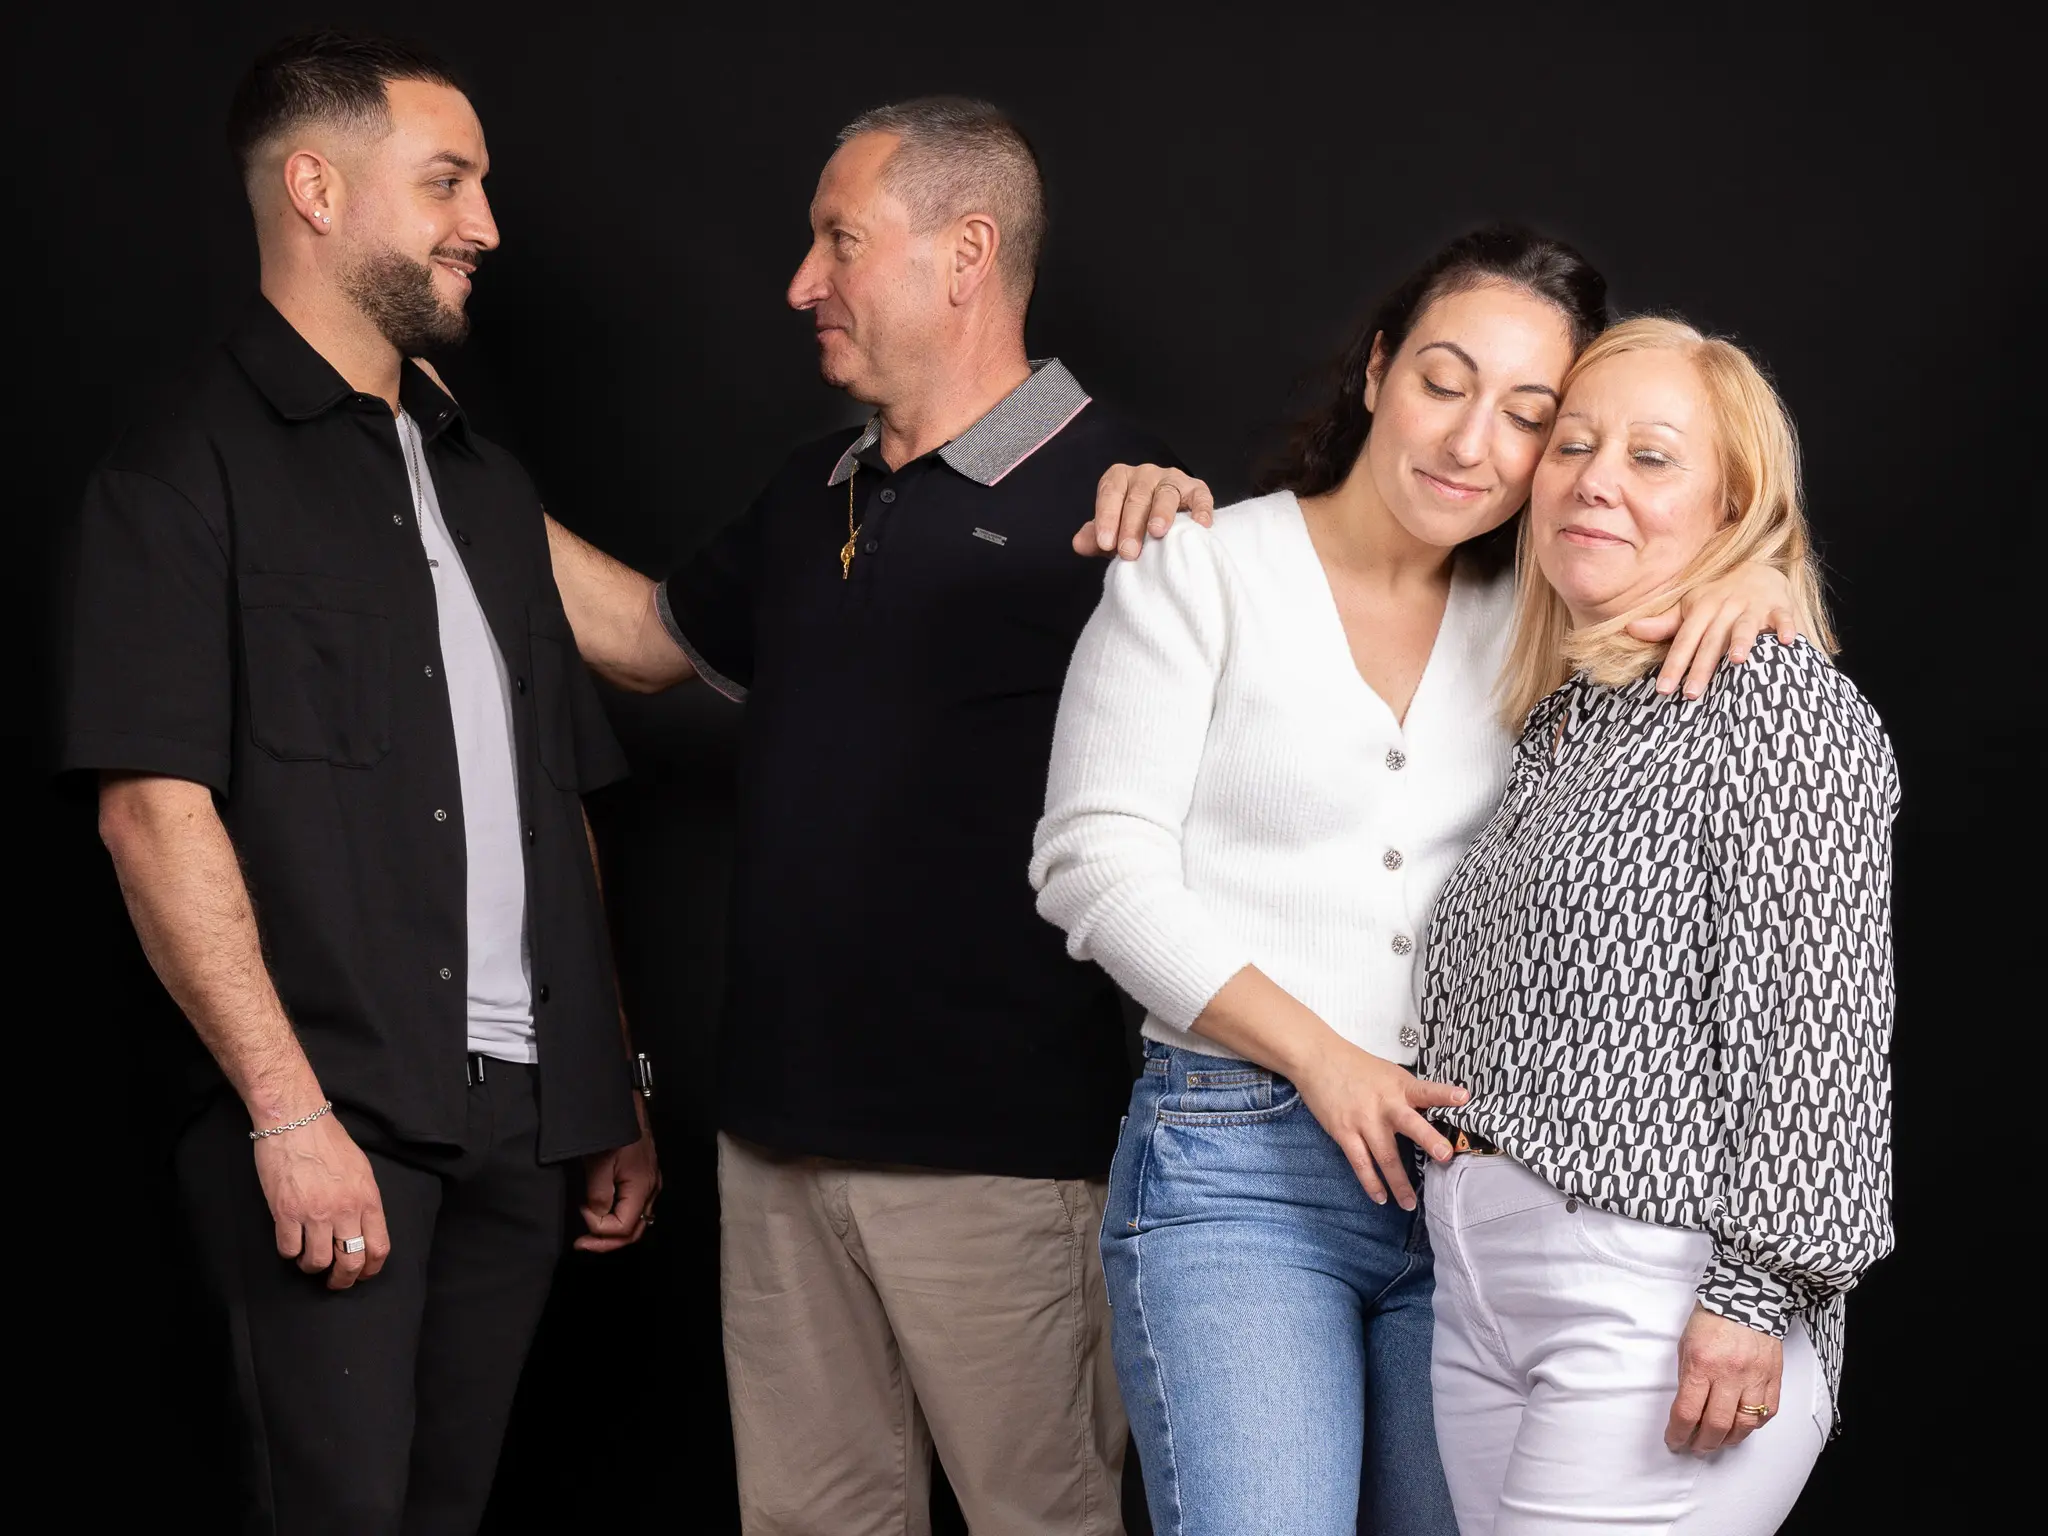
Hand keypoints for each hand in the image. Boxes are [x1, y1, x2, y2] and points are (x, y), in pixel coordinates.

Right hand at [253, 1110, 389, 1290]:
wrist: (296, 1121)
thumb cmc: (329, 1141)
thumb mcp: (361, 1169)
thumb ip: (364, 1200)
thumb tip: (362, 1226)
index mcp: (367, 1198)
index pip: (379, 1247)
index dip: (371, 1269)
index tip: (363, 1274)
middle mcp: (345, 1209)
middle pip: (351, 1261)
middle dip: (343, 1279)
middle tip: (335, 1282)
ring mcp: (315, 1213)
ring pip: (318, 1262)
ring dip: (313, 1267)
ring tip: (309, 1261)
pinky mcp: (286, 1212)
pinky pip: (289, 1250)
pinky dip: (290, 1253)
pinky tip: (291, 1244)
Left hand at [575, 1095, 660, 1253]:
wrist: (625, 1103)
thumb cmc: (612, 1130)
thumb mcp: (599, 1163)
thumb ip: (599, 1194)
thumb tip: (596, 1216)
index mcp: (642, 1188)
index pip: (623, 1227)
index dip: (599, 1228)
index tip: (581, 1210)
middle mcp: (651, 1190)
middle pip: (634, 1231)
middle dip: (606, 1242)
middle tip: (580, 1243)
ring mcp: (650, 1184)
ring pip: (636, 1222)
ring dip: (612, 1232)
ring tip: (589, 1234)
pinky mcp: (644, 1177)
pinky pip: (634, 1208)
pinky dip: (618, 1218)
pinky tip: (602, 1215)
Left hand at [1074, 463, 1214, 558]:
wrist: (1166, 522)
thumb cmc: (1133, 526)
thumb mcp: (1112, 531)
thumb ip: (1095, 537)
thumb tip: (1079, 544)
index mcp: (1120, 479)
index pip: (1110, 493)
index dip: (1106, 517)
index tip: (1105, 543)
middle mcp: (1145, 474)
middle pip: (1137, 497)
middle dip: (1131, 526)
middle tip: (1128, 552)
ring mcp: (1172, 480)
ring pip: (1166, 494)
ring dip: (1161, 513)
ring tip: (1156, 533)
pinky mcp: (1196, 490)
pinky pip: (1199, 497)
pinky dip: (1200, 510)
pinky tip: (1199, 525)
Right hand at [1293, 1037, 1467, 1210]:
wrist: (1317, 1059)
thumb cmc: (1355, 1066)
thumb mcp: (1388, 1073)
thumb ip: (1408, 1094)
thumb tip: (1431, 1113)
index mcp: (1399, 1086)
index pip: (1426, 1091)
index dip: (1444, 1094)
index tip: (1464, 1098)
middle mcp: (1384, 1105)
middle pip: (1409, 1124)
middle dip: (1428, 1140)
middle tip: (1445, 1156)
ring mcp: (1364, 1121)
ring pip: (1385, 1156)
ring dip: (1399, 1182)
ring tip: (1410, 1203)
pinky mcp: (1344, 1132)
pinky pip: (1360, 1163)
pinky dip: (1371, 1183)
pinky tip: (1380, 1197)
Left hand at [1627, 563, 1800, 699]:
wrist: (1758, 569)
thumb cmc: (1718, 598)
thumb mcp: (1690, 607)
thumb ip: (1664, 624)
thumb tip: (1630, 630)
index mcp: (1701, 609)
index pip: (1684, 640)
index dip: (1673, 665)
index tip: (1663, 690)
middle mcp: (1725, 608)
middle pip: (1712, 640)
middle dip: (1702, 666)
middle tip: (1692, 694)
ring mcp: (1753, 607)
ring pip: (1746, 626)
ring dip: (1743, 641)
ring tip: (1737, 661)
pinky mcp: (1780, 607)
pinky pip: (1784, 617)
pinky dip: (1787, 627)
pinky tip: (1789, 642)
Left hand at [1665, 1303, 1783, 1452]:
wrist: (1748, 1297)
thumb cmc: (1712, 1318)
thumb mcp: (1686, 1344)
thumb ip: (1687, 1376)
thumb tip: (1687, 1407)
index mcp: (1701, 1364)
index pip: (1686, 1412)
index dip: (1678, 1433)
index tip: (1674, 1440)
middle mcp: (1729, 1375)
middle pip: (1715, 1425)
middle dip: (1702, 1443)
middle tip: (1695, 1447)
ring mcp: (1755, 1378)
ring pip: (1743, 1426)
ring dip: (1728, 1440)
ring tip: (1717, 1442)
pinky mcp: (1773, 1379)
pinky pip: (1766, 1414)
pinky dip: (1752, 1426)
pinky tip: (1741, 1427)